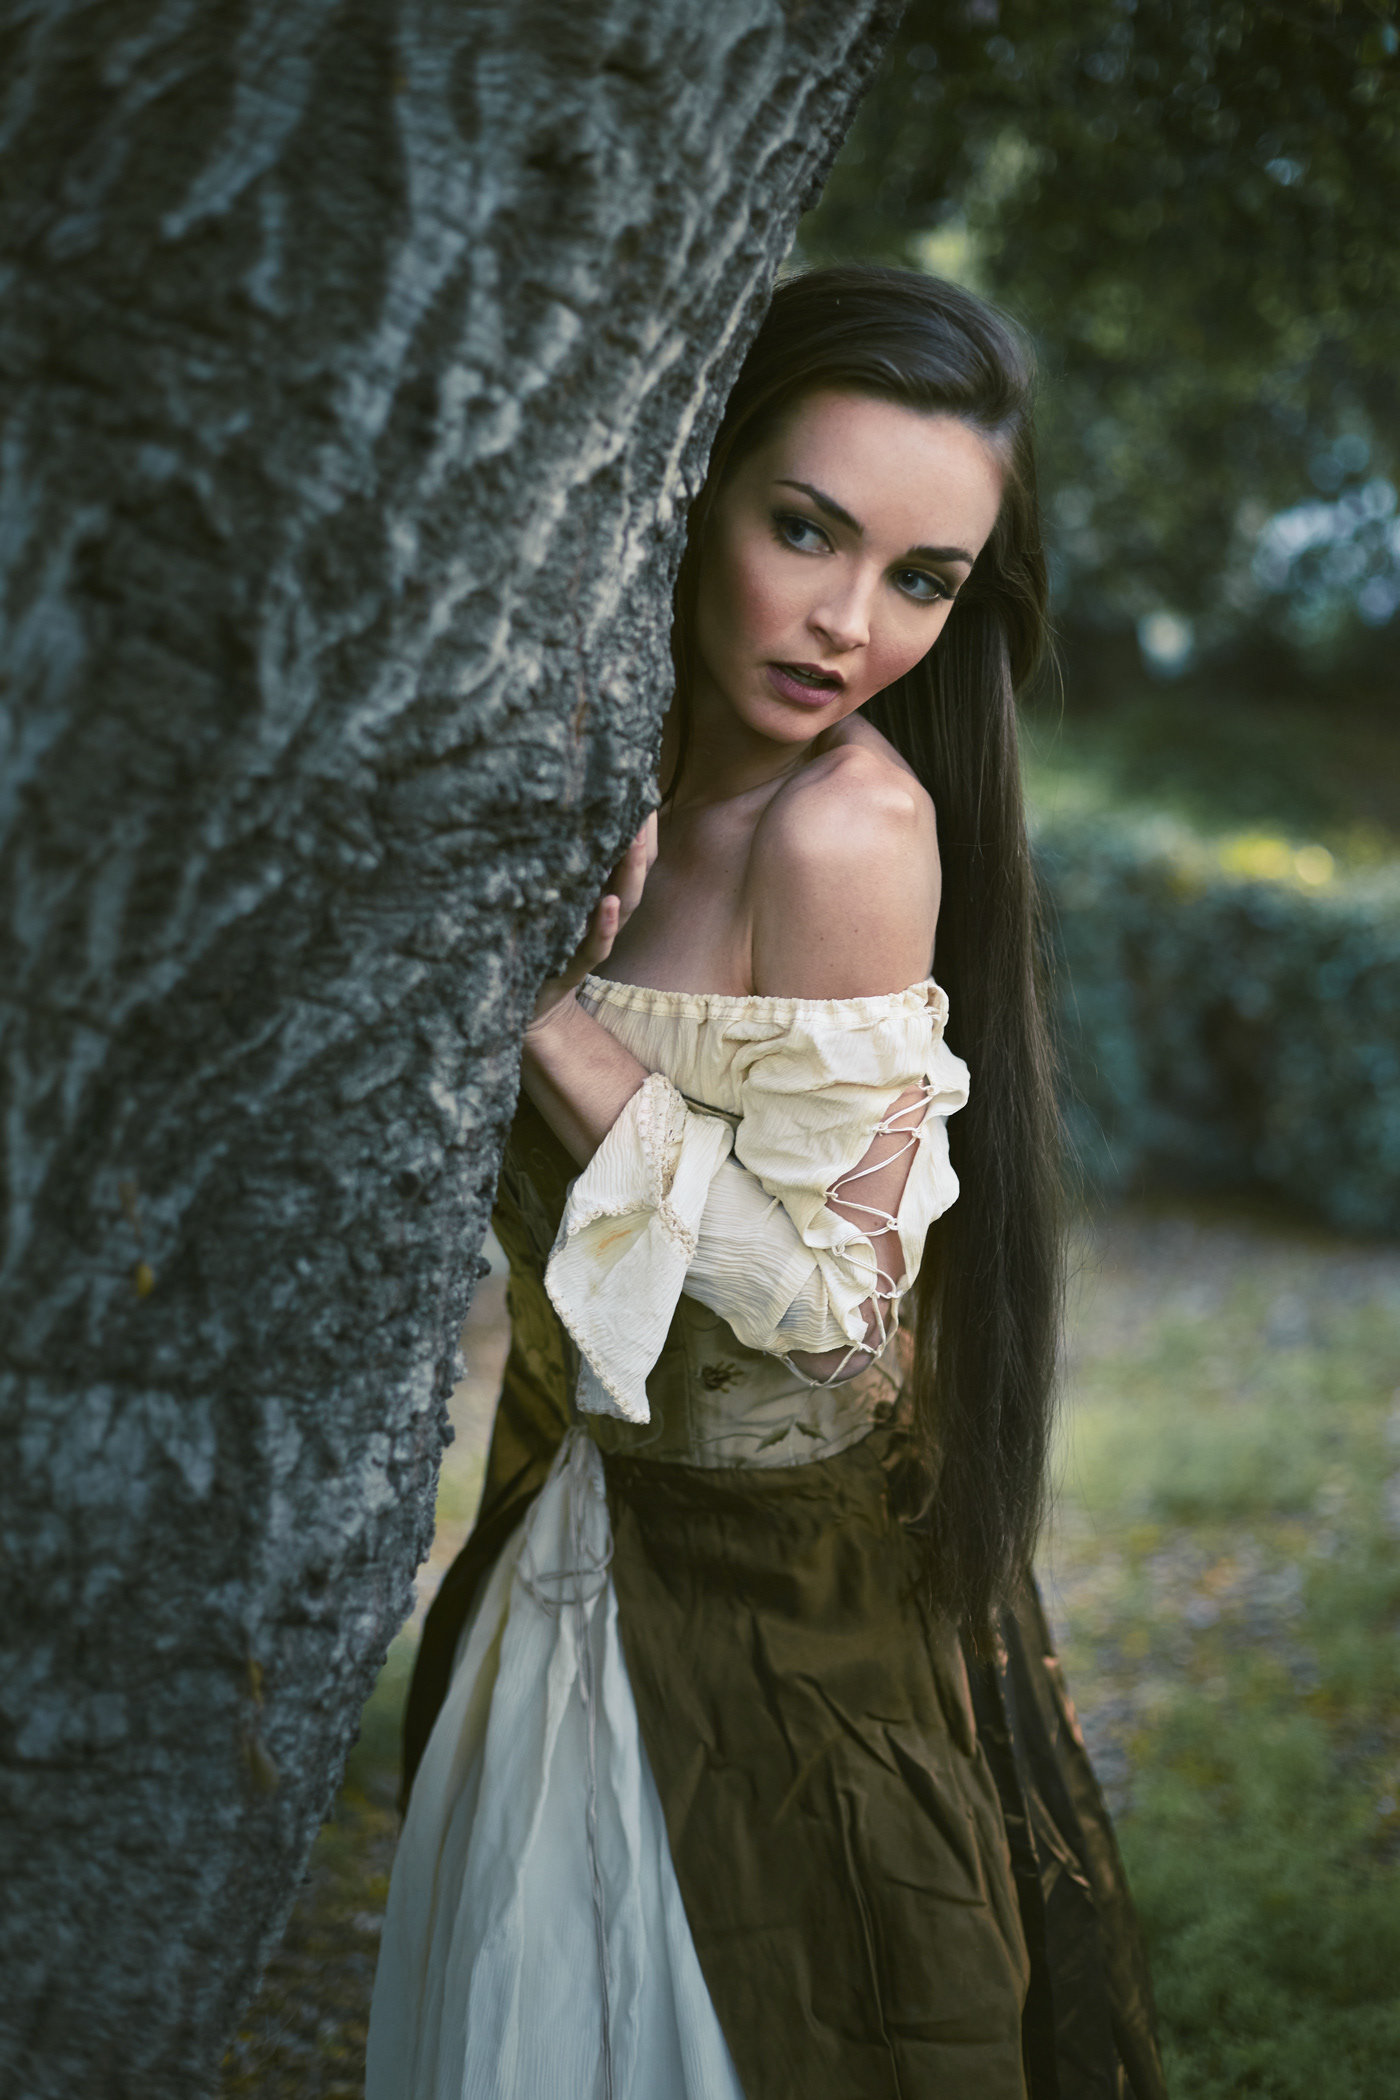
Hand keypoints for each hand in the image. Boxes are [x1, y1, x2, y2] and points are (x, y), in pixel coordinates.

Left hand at [527, 813, 657, 1035]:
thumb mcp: (554, 902)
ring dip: (630, 875)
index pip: (633, 859)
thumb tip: (564, 816)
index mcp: (602, 897)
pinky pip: (593, 947)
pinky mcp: (571, 967)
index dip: (643, 829)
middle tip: (644, 806)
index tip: (644, 790)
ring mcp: (592, 941)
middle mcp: (604, 917)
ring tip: (634, 843)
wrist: (529, 1006)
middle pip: (634, 877)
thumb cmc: (541, 944)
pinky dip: (603, 927)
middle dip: (640, 843)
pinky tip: (607, 904)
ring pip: (623, 906)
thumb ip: (566, 870)